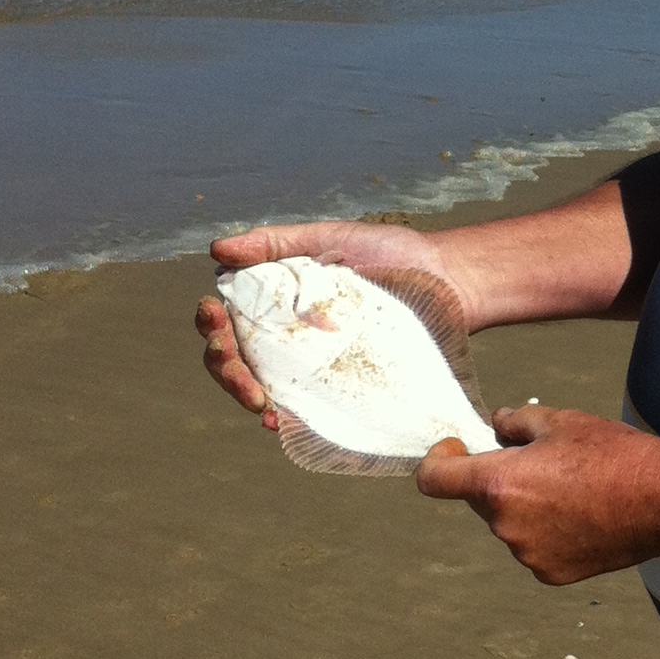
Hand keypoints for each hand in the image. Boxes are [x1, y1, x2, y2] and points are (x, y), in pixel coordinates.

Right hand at [194, 218, 464, 426]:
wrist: (448, 280)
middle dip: (222, 363)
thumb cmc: (389, 253)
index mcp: (273, 300)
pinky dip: (284, 418)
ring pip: (260, 386)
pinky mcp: (337, 390)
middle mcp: (284, 336)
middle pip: (234, 357)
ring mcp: (309, 366)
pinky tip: (277, 420)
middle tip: (230, 361)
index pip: (226, 317)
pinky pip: (302, 410)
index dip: (211, 321)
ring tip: (253, 397)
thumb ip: (275, 243)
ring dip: (244, 393)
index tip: (213, 317)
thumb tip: (216, 251)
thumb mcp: (329, 238)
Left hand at [418, 404, 659, 585]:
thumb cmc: (616, 456)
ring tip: (573, 490)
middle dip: (499, 479)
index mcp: (499, 483)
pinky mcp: (550, 573)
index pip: (434, 479)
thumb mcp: (563, 422)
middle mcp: (504, 525)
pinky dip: (547, 531)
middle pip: (480, 499)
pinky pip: (533, 546)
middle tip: (544, 463)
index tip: (459, 448)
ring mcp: (527, 554)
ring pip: (509, 524)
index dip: (439, 460)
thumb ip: (516, 422)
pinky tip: (582, 516)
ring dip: (525, 506)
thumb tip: (495, 426)